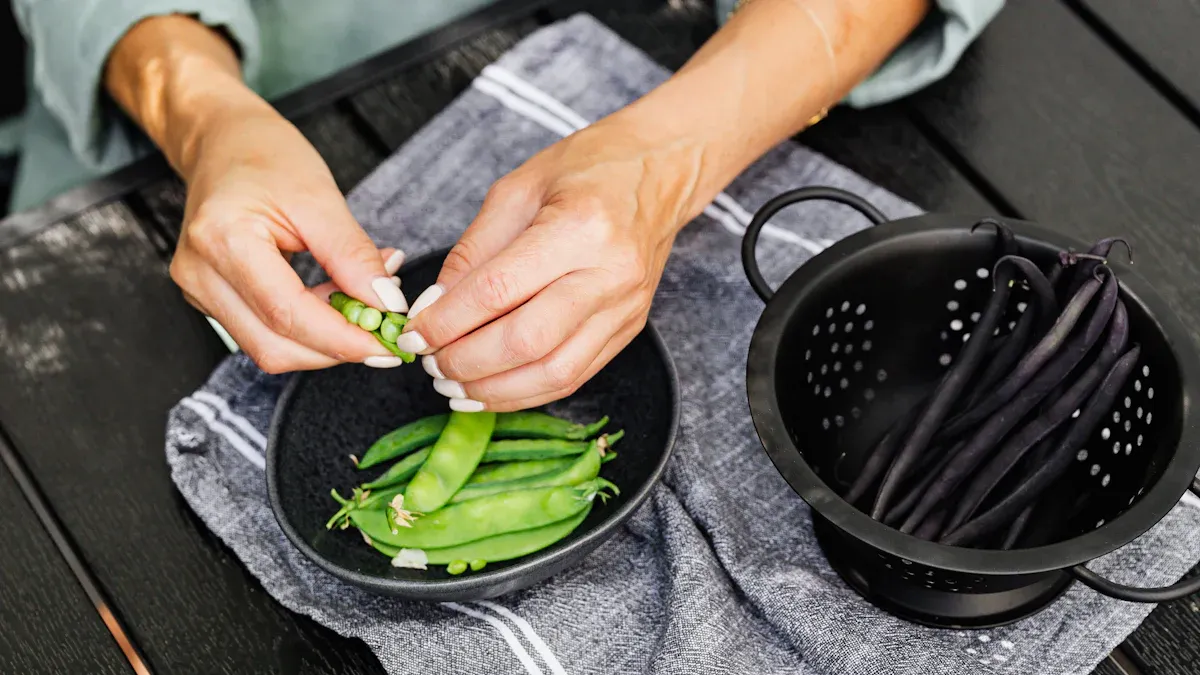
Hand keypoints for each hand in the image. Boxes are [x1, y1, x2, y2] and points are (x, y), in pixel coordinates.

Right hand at [169, 102, 410, 372]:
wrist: (222, 140)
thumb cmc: (265, 155)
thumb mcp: (319, 196)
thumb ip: (352, 255)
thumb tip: (386, 304)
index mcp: (223, 240)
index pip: (287, 314)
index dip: (343, 338)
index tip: (388, 342)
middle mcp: (200, 274)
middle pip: (275, 346)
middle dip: (337, 346)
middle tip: (385, 326)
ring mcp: (200, 290)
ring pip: (271, 348)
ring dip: (326, 339)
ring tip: (365, 301)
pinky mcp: (212, 299)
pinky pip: (265, 331)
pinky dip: (310, 327)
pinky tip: (339, 297)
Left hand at [394, 111, 703, 410]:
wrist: (660, 171)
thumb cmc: (586, 169)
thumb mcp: (517, 190)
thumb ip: (473, 252)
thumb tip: (435, 307)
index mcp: (579, 227)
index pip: (498, 290)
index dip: (447, 320)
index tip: (415, 332)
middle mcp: (610, 274)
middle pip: (527, 340)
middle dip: (468, 361)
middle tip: (431, 363)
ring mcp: (625, 307)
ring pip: (554, 372)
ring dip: (496, 389)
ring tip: (454, 386)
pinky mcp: (630, 329)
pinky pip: (575, 376)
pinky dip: (527, 392)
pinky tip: (492, 390)